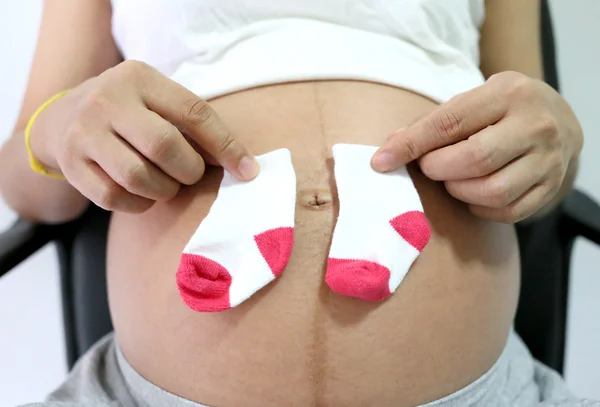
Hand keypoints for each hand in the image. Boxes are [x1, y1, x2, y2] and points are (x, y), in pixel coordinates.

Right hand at [30, 60, 258, 212]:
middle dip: (190, 171)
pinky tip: (143, 194)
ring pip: (139, 177)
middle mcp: (107, 101)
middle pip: (164, 147)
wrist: (62, 118)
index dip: (226, 145)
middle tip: (191, 174)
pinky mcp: (71, 165)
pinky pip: (116, 199)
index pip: (194, 113)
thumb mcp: (157, 100)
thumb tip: (244, 165)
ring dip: (165, 190)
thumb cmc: (130, 112)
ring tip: (167, 183)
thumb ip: (194, 125)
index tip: (248, 171)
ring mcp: (84, 133)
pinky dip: (140, 204)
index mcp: (139, 78)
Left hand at [371, 71, 582, 222]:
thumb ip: (433, 122)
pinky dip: (480, 207)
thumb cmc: (502, 110)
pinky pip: (507, 211)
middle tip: (430, 167)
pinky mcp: (551, 188)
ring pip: (492, 191)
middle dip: (438, 169)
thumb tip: (390, 148)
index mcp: (508, 94)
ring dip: (458, 191)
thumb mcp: (473, 100)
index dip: (410, 145)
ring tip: (453, 179)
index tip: (380, 162)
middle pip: (474, 160)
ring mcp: (548, 160)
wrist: (561, 121)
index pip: (449, 123)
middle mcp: (535, 125)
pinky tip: (474, 194)